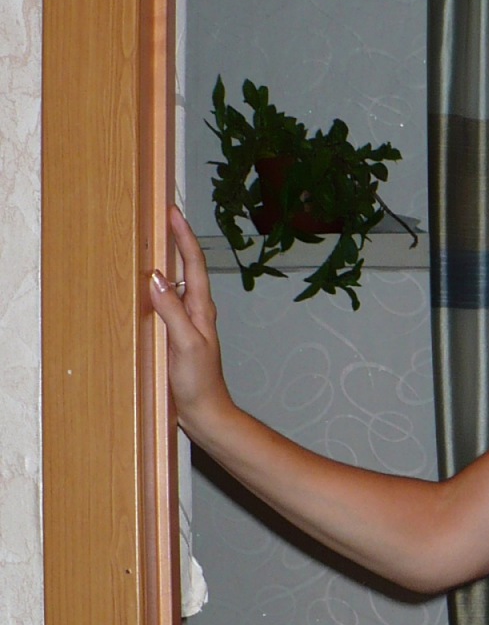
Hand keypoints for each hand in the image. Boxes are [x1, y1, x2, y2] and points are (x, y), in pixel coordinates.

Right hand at [150, 207, 234, 437]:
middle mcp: (197, 311)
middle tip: (164, 216)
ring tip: (155, 239)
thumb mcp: (185, 344)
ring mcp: (188, 322)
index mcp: (202, 309)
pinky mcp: (178, 334)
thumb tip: (156, 278)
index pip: (193, 264)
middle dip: (177, 240)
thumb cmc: (199, 382)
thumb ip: (172, 311)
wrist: (204, 411)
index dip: (184, 237)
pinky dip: (158, 286)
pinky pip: (168, 301)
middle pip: (187, 267)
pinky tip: (147, 285)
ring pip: (177, 282)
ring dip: (169, 260)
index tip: (173, 213)